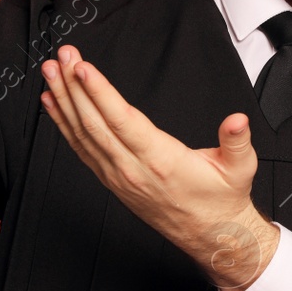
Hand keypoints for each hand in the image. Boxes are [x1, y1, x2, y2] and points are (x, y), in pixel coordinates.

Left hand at [39, 44, 278, 290]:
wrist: (211, 234)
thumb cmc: (221, 199)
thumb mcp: (241, 168)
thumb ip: (238, 141)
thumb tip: (237, 121)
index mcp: (161, 161)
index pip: (121, 121)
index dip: (99, 92)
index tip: (81, 68)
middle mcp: (133, 169)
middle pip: (94, 123)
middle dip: (73, 86)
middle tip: (60, 56)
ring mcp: (119, 177)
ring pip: (83, 135)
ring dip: (64, 101)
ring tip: (50, 73)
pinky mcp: (113, 180)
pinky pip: (82, 149)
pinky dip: (64, 125)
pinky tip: (55, 105)